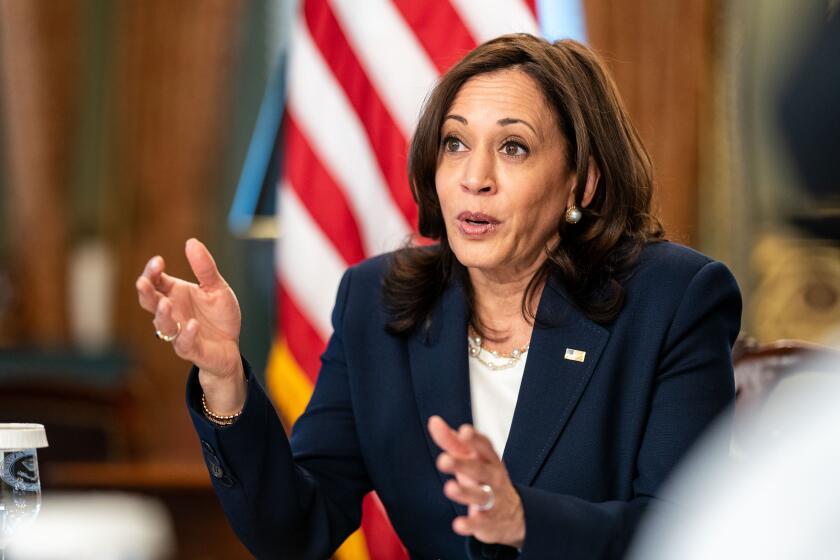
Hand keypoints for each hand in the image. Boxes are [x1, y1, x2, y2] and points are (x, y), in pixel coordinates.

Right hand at [135, 238, 242, 388]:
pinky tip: (191, 324)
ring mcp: (179, 332)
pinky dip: (186, 334)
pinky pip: (184, 344)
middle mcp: (172, 313)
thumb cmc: (219, 316)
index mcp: (174, 294)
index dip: (152, 272)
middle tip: (143, 282)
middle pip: (150, 302)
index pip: (155, 281)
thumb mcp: (217, 288)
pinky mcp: (192, 349)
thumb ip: (205, 268)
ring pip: (163, 325)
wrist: (231, 345)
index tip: (158, 261)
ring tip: (166, 303)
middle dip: (145, 292)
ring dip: (162, 314)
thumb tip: (191, 242)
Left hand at [428, 416, 524, 548]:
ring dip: (465, 493)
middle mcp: (493, 478)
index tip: (464, 431)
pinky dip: (470, 524)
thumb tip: (434, 421)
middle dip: (462, 464)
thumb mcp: (471, 458)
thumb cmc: (485, 478)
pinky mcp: (488, 521)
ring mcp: (493, 500)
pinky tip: (458, 524)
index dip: (475, 439)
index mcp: (489, 459)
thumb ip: (451, 441)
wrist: (513, 514)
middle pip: (479, 469)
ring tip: (449, 488)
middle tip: (443, 460)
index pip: (485, 446)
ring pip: (481, 495)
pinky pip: (480, 523)